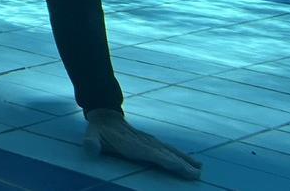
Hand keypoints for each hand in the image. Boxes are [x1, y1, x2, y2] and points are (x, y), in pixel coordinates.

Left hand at [84, 108, 202, 179]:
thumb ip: (91, 142)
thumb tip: (90, 147)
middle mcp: (144, 143)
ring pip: (170, 152)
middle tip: (196, 175)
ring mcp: (150, 142)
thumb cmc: (99, 130)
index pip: (151, 154)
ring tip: (199, 169)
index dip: (164, 160)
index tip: (178, 167)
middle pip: (165, 155)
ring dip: (184, 161)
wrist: (106, 115)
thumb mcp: (91, 135)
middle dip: (181, 165)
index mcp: (131, 144)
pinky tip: (193, 163)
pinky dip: (181, 156)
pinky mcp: (153, 142)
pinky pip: (169, 150)